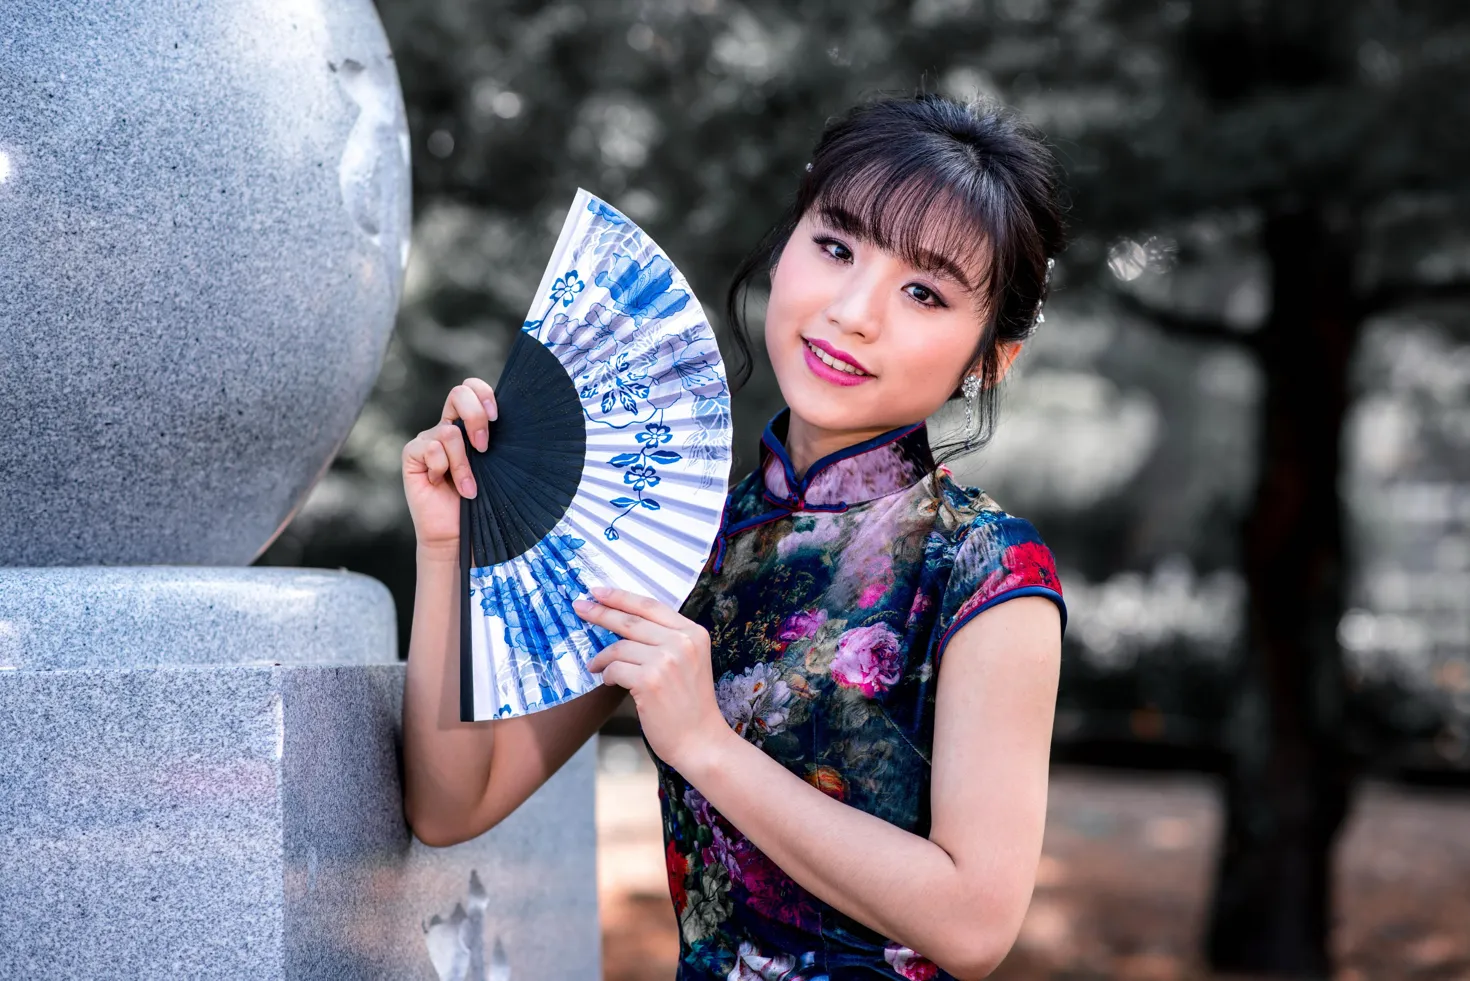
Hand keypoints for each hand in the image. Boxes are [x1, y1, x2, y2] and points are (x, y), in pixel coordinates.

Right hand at [401, 378, 498, 559]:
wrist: (458, 532)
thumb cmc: (481, 502)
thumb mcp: (495, 467)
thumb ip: (496, 442)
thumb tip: (508, 421)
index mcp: (468, 425)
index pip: (472, 388)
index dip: (483, 394)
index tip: (497, 417)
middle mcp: (447, 427)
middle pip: (459, 393)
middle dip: (475, 416)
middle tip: (485, 447)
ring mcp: (428, 440)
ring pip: (449, 432)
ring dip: (463, 465)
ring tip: (468, 488)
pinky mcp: (413, 454)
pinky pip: (431, 448)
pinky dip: (442, 468)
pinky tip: (440, 484)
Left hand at [577, 586, 731, 772]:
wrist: (700, 741)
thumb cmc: (688, 704)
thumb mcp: (686, 661)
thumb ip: (665, 640)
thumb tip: (621, 622)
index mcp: (693, 632)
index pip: (651, 605)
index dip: (621, 596)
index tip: (598, 591)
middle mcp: (682, 642)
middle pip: (631, 620)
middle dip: (601, 612)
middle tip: (579, 607)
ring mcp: (666, 661)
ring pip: (619, 647)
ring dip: (602, 657)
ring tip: (595, 665)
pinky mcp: (650, 681)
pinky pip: (615, 669)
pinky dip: (606, 674)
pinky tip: (607, 681)